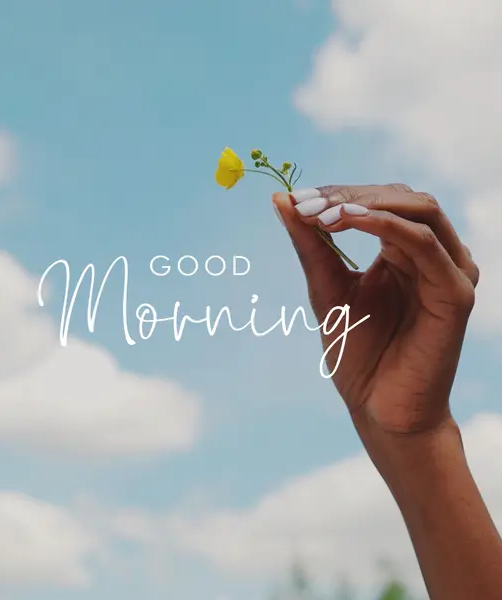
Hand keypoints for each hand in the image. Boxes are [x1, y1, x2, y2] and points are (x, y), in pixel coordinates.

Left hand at [273, 184, 478, 439]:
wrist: (378, 407)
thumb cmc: (356, 353)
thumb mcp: (327, 288)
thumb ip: (310, 244)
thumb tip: (281, 198)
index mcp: (403, 252)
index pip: (379, 202)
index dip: (338, 194)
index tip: (295, 198)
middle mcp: (431, 255)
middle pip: (399, 197)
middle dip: (349, 195)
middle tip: (305, 203)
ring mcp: (448, 271)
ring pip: (418, 210)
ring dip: (366, 204)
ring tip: (322, 213)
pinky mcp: (455, 293)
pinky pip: (424, 244)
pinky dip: (385, 226)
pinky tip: (347, 221)